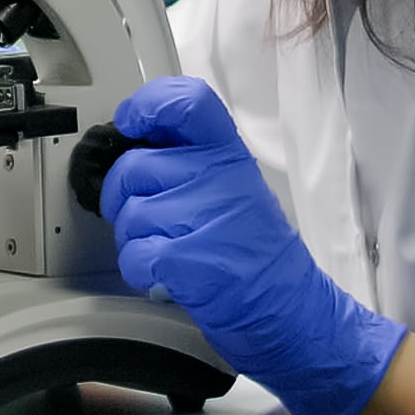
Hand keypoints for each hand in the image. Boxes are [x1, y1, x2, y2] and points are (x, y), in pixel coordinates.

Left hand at [101, 74, 408, 414]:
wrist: (292, 313)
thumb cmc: (256, 254)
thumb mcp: (235, 190)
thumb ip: (193, 162)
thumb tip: (134, 144)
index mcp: (229, 155)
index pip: (186, 102)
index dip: (146, 106)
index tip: (130, 125)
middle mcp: (219, 178)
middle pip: (133, 167)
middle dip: (121, 199)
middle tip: (144, 220)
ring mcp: (206, 218)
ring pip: (128, 215)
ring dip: (133, 240)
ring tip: (164, 252)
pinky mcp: (191, 261)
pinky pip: (134, 255)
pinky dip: (138, 271)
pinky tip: (162, 276)